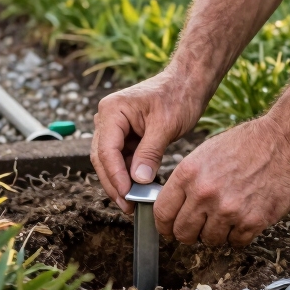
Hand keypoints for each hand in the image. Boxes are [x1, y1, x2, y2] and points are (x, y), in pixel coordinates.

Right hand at [91, 66, 200, 214]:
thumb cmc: (178, 96)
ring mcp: (114, 127)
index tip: (127, 195)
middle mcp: (107, 118)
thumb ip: (149, 153)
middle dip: (114, 183)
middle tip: (128, 206)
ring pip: (110, 161)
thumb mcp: (166, 125)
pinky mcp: (124, 135)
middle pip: (102, 158)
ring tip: (133, 202)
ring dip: (120, 181)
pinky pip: (121, 159)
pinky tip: (139, 189)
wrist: (187, 83)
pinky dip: (129, 174)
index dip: (115, 175)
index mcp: (112, 110)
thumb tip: (138, 181)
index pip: (106, 149)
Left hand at [153, 114, 289, 246]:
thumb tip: (175, 204)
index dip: (164, 225)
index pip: (163, 212)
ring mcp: (228, 210)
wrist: (284, 142)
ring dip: (214, 234)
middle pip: (183, 232)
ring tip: (224, 219)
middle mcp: (204, 194)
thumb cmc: (245, 144)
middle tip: (196, 230)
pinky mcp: (252, 221)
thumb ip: (187, 180)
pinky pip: (236, 243)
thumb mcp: (204, 153)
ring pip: (210, 241)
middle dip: (187, 234)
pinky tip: (241, 221)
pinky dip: (237, 236)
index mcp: (188, 174)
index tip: (168, 230)